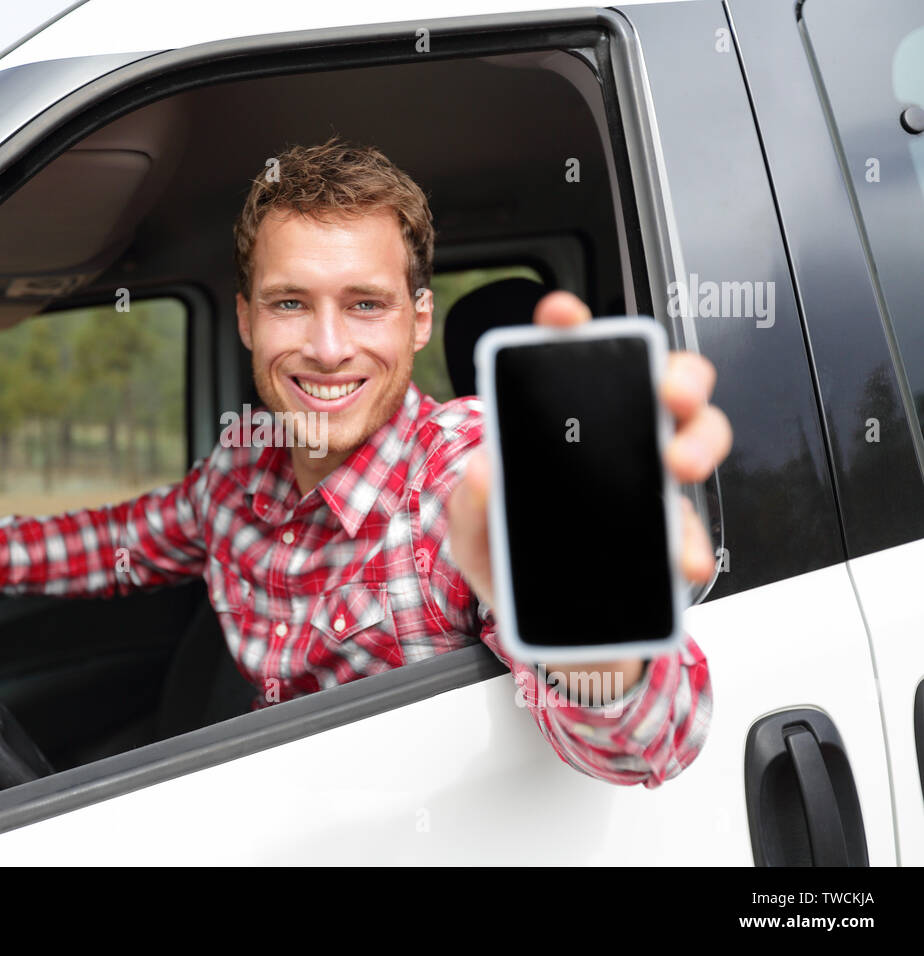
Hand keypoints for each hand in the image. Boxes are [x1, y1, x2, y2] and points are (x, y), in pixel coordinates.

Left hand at [447, 291, 731, 676]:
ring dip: (698, 440)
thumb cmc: (518, 571)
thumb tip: (483, 469)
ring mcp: (649, 487)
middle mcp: (612, 447)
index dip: (569, 329)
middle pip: (658, 384)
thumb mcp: (477, 541)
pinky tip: (679, 559)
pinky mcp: (672, 534)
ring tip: (676, 465)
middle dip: (673, 373)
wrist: (557, 641)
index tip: (562, 314)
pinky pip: (694, 524)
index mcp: (559, 432)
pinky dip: (692, 540)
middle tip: (664, 392)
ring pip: (697, 437)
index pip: (568, 365)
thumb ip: (470, 507)